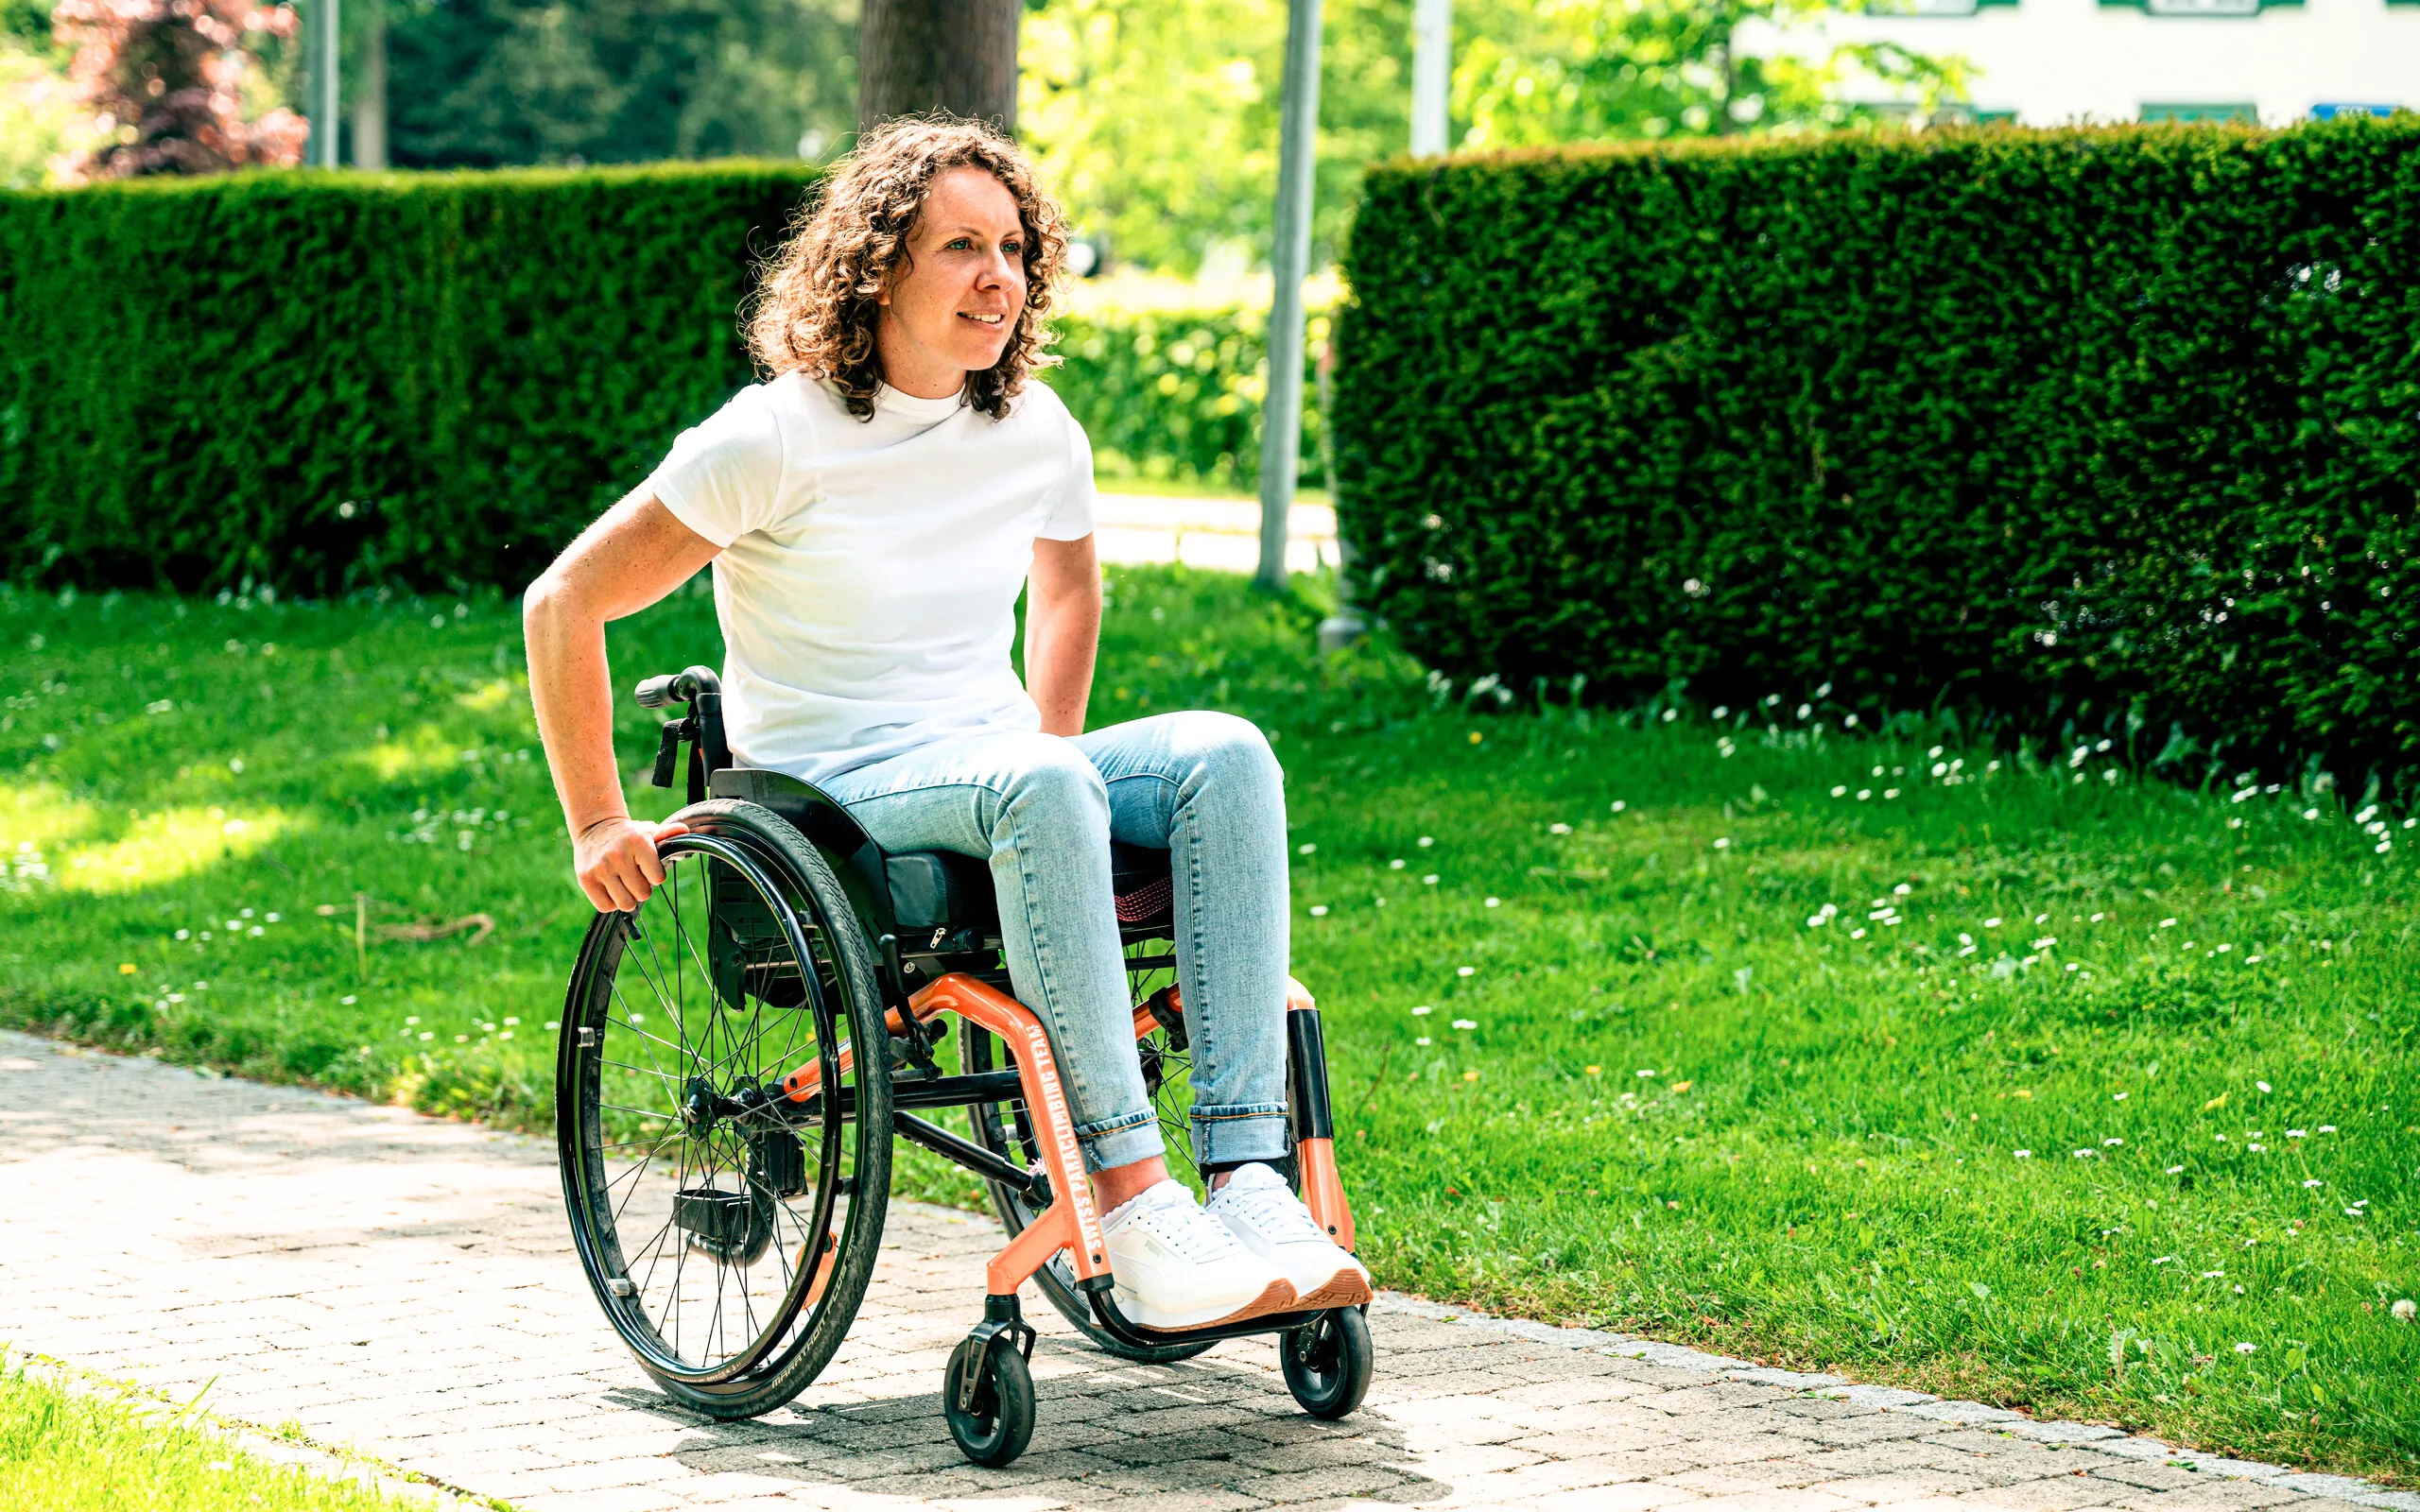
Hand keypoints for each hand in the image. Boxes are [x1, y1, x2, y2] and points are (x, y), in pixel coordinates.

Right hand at [572, 815, 690, 912]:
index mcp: (638, 843)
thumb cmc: (627, 834)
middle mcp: (618, 856)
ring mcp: (600, 868)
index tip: (648, 869)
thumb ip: (667, 834)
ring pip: (625, 904)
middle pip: (642, 894)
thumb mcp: (647, 831)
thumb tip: (684, 831)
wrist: (595, 827)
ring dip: (627, 897)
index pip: (658, 879)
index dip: (656, 876)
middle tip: (634, 876)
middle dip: (642, 888)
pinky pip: (605, 907)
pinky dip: (610, 902)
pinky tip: (610, 888)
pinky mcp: (585, 879)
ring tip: (623, 883)